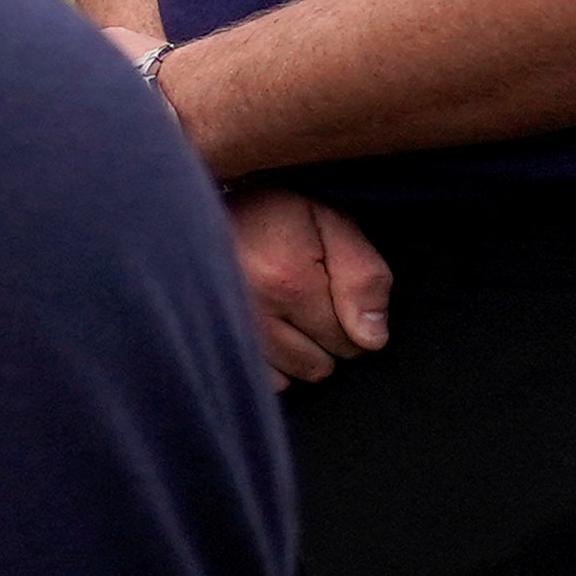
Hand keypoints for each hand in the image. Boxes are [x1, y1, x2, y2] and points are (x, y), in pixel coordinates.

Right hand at [226, 187, 392, 385]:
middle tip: (309, 297)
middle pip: (319, 365)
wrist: (203, 197)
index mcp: (288, 281)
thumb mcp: (334, 223)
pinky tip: (270, 331)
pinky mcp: (210, 337)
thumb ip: (364, 277)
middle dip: (325, 338)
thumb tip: (372, 339)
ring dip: (297, 352)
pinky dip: (272, 364)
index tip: (333, 287)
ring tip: (285, 308)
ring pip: (291, 375)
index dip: (351, 317)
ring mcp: (225, 328)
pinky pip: (260, 379)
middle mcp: (252, 311)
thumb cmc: (277, 208)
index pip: (349, 342)